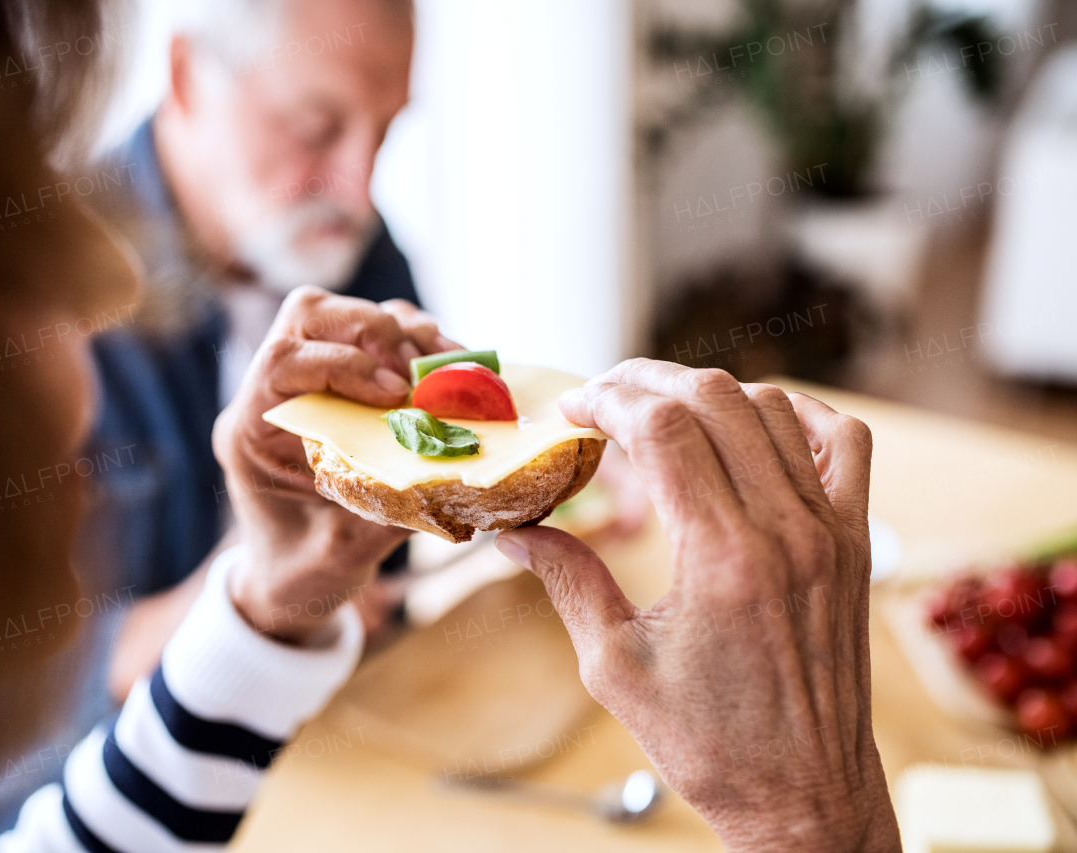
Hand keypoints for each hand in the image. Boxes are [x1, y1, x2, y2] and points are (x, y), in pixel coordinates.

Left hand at [213, 287, 456, 643]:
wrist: (292, 583)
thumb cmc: (302, 573)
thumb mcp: (338, 557)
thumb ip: (382, 515)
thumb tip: (442, 473)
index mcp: (249, 430)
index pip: (281, 360)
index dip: (343, 364)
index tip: (396, 393)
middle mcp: (273, 393)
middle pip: (309, 314)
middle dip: (373, 329)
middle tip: (421, 376)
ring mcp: (309, 381)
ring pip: (345, 315)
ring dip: (403, 332)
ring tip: (447, 371)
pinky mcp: (345, 381)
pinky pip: (379, 335)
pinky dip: (419, 343)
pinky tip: (453, 374)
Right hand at [495, 361, 899, 851]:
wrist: (804, 795)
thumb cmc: (709, 744)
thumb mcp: (614, 666)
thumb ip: (566, 580)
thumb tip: (514, 530)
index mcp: (721, 558)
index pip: (662, 427)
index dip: (606, 399)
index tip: (571, 410)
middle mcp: (785, 530)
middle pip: (713, 398)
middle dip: (645, 382)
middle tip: (602, 399)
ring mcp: (830, 530)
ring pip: (773, 406)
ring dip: (708, 391)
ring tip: (660, 411)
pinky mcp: (854, 541)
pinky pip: (842, 441)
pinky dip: (794, 412)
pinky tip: (751, 423)